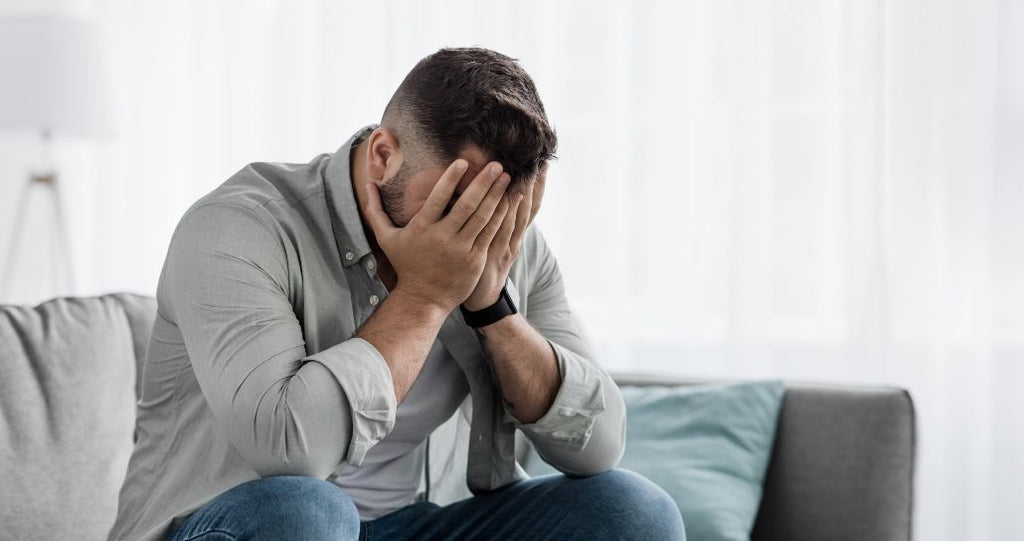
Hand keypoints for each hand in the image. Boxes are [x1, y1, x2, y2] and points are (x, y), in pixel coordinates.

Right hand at [364, 159, 511, 312]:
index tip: (462, 161)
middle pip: (466, 205)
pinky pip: (490, 233)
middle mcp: (443, 237)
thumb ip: (375, 210)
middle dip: (483, 183)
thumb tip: (367, 184)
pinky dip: (500, 216)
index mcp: (422, 228)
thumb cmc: (406, 265)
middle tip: (496, 164)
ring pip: (482, 218)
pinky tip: (509, 201)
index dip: (450, 179)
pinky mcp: (475, 259)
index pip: (438, 198)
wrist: (424, 299)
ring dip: (496, 196)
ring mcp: (461, 249)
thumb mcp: (386, 238)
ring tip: (507, 178)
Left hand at [462, 163, 546, 310]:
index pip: (530, 208)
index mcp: (515, 236)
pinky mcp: (493, 254)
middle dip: (533, 186)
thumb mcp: (493, 245)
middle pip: (528, 209)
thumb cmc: (482, 269)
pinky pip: (501, 230)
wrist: (482, 300)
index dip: (537, 188)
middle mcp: (514, 240)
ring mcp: (505, 247)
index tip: (541, 166)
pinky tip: (508, 198)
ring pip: (517, 217)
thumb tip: (496, 201)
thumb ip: (495, 224)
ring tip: (525, 173)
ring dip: (522, 195)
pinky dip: (506, 214)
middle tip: (538, 163)